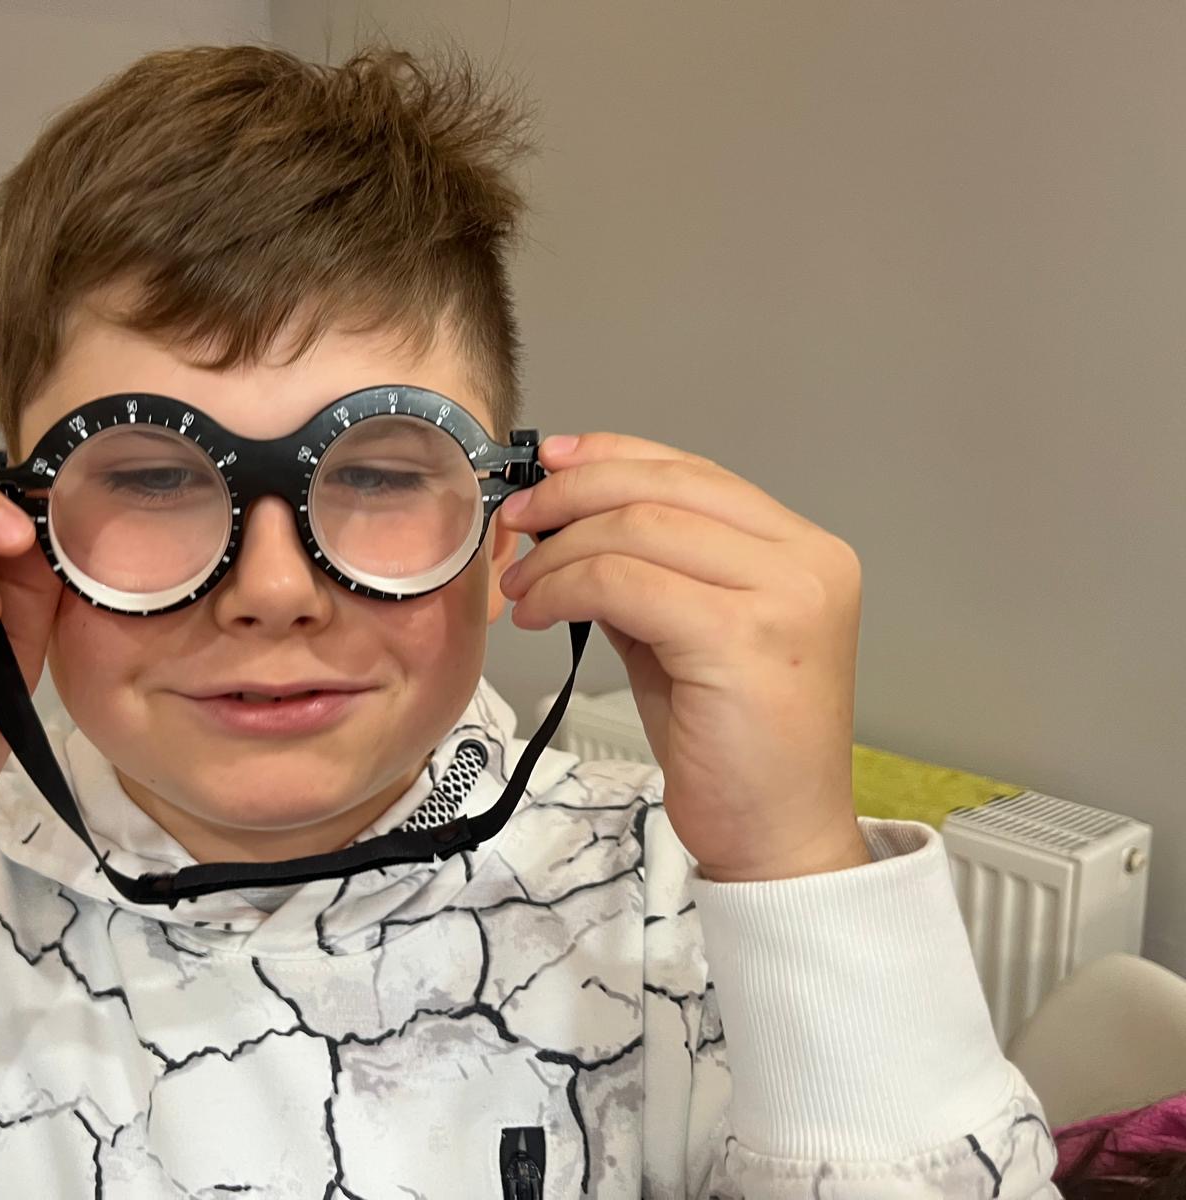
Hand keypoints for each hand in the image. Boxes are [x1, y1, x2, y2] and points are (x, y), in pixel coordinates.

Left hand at [499, 433, 869, 881]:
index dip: (614, 456)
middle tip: (516, 521)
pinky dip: (567, 588)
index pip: (695, 472)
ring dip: (560, 552)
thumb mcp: (687, 635)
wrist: (777, 839)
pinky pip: (626, 584)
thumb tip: (571, 519)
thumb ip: (648, 571)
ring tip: (523, 586)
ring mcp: (784, 597)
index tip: (550, 462)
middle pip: (665, 488)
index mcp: (804, 550)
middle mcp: (808, 561)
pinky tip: (541, 613)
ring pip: (640, 530)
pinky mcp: (742, 639)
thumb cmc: (732, 746)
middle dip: (574, 494)